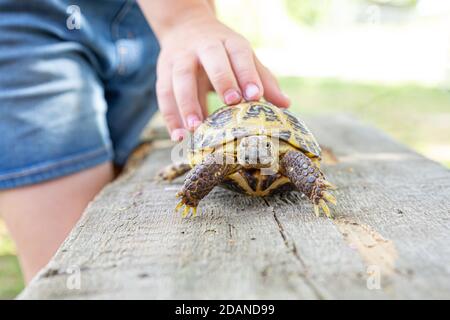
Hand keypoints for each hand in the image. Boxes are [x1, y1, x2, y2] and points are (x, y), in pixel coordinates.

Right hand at [154, 10, 289, 140]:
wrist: (185, 27)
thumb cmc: (222, 52)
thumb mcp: (242, 58)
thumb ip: (261, 79)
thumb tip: (285, 105)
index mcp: (227, 41)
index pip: (239, 53)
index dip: (247, 73)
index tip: (255, 96)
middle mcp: (203, 46)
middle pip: (211, 58)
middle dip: (221, 79)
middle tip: (231, 103)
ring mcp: (180, 57)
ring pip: (181, 77)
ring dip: (187, 103)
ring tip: (196, 128)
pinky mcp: (163, 71)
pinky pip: (164, 93)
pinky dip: (170, 116)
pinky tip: (178, 135)